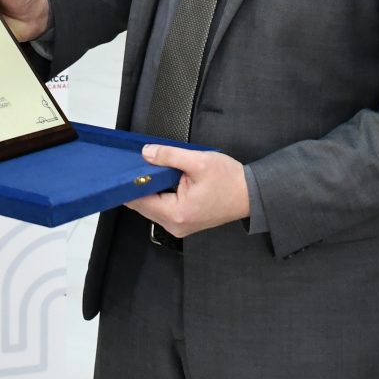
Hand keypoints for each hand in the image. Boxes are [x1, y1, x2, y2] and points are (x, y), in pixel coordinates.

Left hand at [123, 144, 250, 236]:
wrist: (251, 194)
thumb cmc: (229, 180)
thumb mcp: (199, 161)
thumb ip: (169, 156)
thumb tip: (146, 153)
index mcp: (176, 213)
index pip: (139, 200)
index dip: (131, 183)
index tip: (127, 167)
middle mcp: (174, 225)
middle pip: (143, 205)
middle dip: (141, 184)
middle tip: (143, 163)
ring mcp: (179, 226)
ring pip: (152, 206)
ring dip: (151, 189)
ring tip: (157, 169)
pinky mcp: (184, 222)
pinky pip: (163, 208)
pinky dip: (160, 194)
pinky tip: (165, 180)